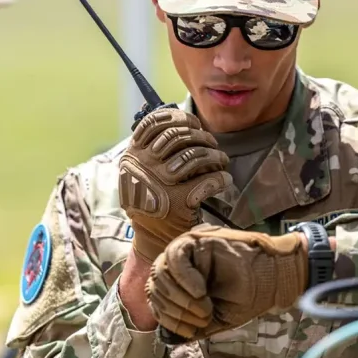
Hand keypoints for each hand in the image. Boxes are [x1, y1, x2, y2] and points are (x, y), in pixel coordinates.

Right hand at [119, 108, 231, 263]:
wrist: (152, 240)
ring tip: (221, 161)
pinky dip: (220, 178)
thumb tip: (186, 123)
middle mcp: (142, 167)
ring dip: (214, 156)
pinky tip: (224, 180)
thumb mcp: (140, 172)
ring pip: (194, 156)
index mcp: (132, 156)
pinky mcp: (177, 202)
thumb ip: (152, 149)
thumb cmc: (152, 201)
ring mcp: (158, 184)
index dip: (179, 118)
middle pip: (178, 136)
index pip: (155, 123)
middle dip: (202, 137)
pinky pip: (207, 180)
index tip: (194, 123)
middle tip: (213, 145)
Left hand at [144, 224, 309, 340]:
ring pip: (161, 271)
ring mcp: (186, 248)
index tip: (188, 329)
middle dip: (176, 309)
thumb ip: (189, 322)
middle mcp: (179, 262)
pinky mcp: (197, 238)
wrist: (271, 279)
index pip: (156, 295)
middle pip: (155, 284)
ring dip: (181, 297)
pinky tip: (201, 290)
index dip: (166, 316)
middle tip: (201, 318)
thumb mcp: (213, 316)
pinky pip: (175, 256)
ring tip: (204, 307)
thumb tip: (167, 334)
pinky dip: (185, 278)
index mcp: (179, 280)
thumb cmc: (245, 296)